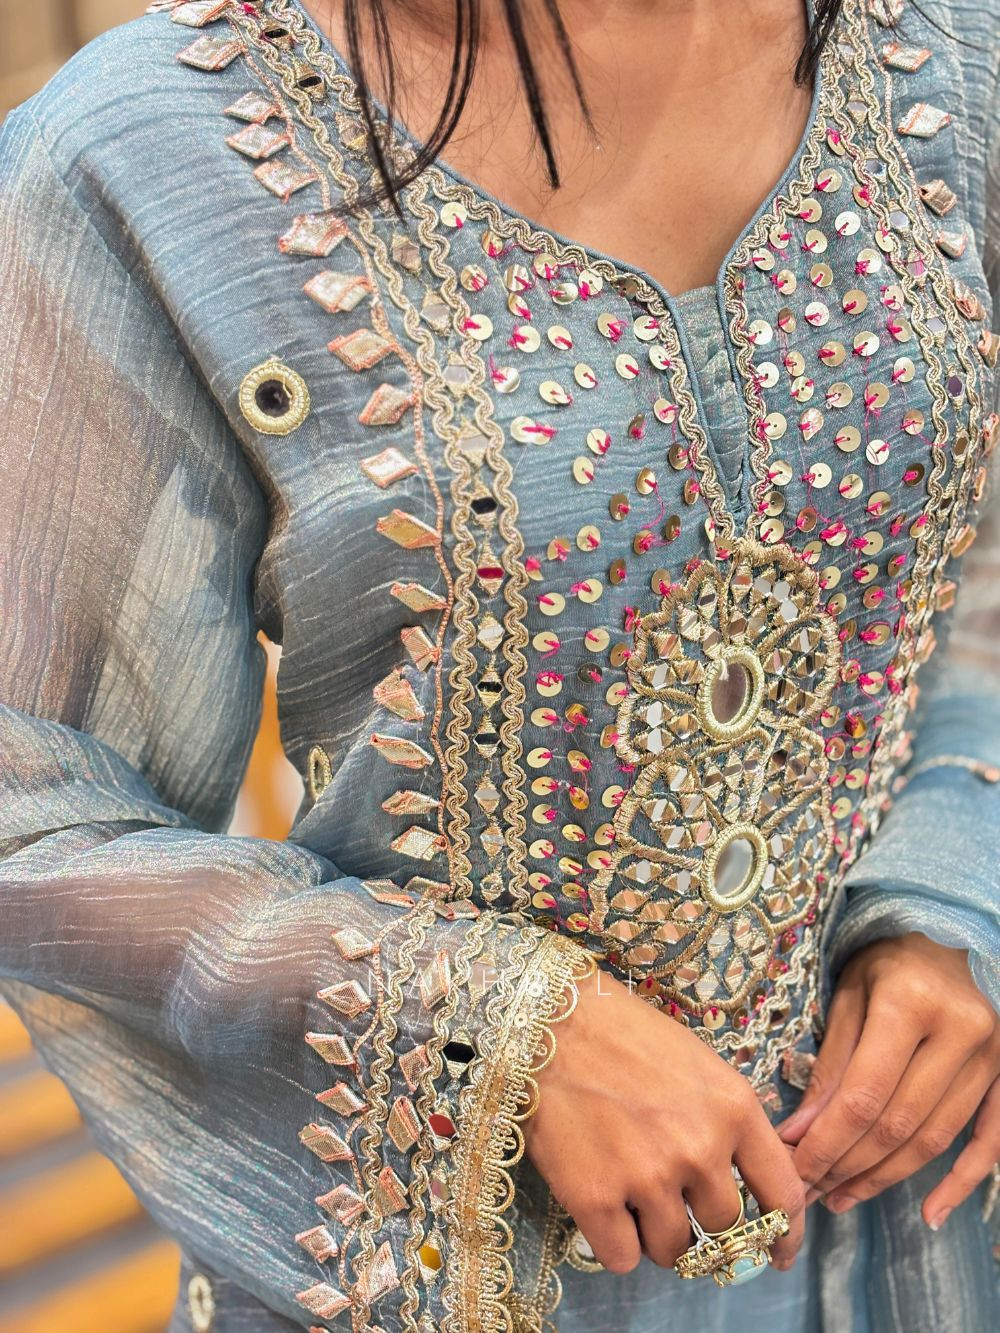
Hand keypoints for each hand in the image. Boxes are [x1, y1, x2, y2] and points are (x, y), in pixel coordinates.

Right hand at [524, 967, 805, 1273]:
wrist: (550, 1020)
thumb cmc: (623, 1034)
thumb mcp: (698, 1064)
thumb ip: (726, 1121)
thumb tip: (736, 1178)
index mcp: (734, 1110)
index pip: (783, 1195)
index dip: (785, 1236)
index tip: (776, 1254)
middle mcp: (700, 1150)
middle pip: (723, 1228)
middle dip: (699, 1218)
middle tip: (669, 1195)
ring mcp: (648, 1178)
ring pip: (674, 1251)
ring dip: (656, 1234)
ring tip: (630, 1195)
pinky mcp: (595, 1198)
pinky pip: (621, 1258)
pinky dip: (613, 1242)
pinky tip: (602, 1206)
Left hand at [777, 934, 999, 1224]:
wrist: (952, 937)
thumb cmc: (891, 961)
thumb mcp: (851, 994)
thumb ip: (831, 1064)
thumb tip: (800, 1133)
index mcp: (910, 1004)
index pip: (864, 1095)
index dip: (827, 1141)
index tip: (794, 1170)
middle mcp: (960, 1032)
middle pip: (898, 1124)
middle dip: (848, 1165)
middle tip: (809, 1190)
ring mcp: (993, 1057)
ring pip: (935, 1138)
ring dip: (886, 1177)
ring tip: (842, 1196)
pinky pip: (989, 1142)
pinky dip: (962, 1183)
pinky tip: (930, 1213)